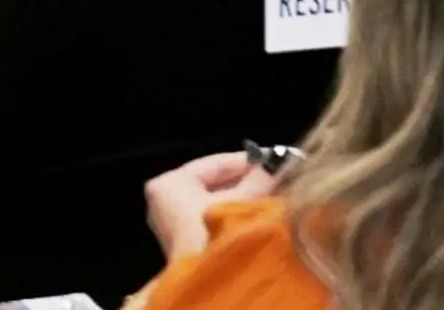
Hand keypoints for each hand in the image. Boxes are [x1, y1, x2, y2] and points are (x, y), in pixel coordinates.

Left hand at [142, 152, 267, 264]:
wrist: (206, 284)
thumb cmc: (217, 235)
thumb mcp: (243, 202)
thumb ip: (259, 180)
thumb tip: (276, 164)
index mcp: (169, 183)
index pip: (215, 163)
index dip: (248, 161)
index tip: (275, 159)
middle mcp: (163, 200)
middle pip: (215, 183)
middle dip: (249, 182)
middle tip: (279, 178)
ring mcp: (172, 224)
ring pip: (215, 202)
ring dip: (245, 200)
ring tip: (276, 194)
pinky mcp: (184, 244)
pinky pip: (212, 219)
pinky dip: (234, 216)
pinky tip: (259, 215)